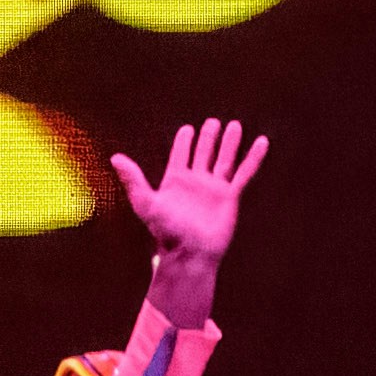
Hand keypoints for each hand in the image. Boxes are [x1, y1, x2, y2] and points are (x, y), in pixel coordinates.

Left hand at [111, 117, 263, 270]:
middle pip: (203, 153)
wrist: (190, 253)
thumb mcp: (146, 203)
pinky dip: (253, 158)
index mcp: (175, 181)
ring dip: (229, 143)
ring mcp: (214, 188)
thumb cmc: (166, 232)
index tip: (187, 129)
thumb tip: (115, 158)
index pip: (180, 155)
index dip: (183, 142)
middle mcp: (196, 182)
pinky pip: (244, 173)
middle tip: (212, 122)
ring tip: (234, 125)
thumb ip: (133, 180)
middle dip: (207, 138)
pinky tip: (261, 142)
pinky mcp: (230, 196)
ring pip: (224, 160)